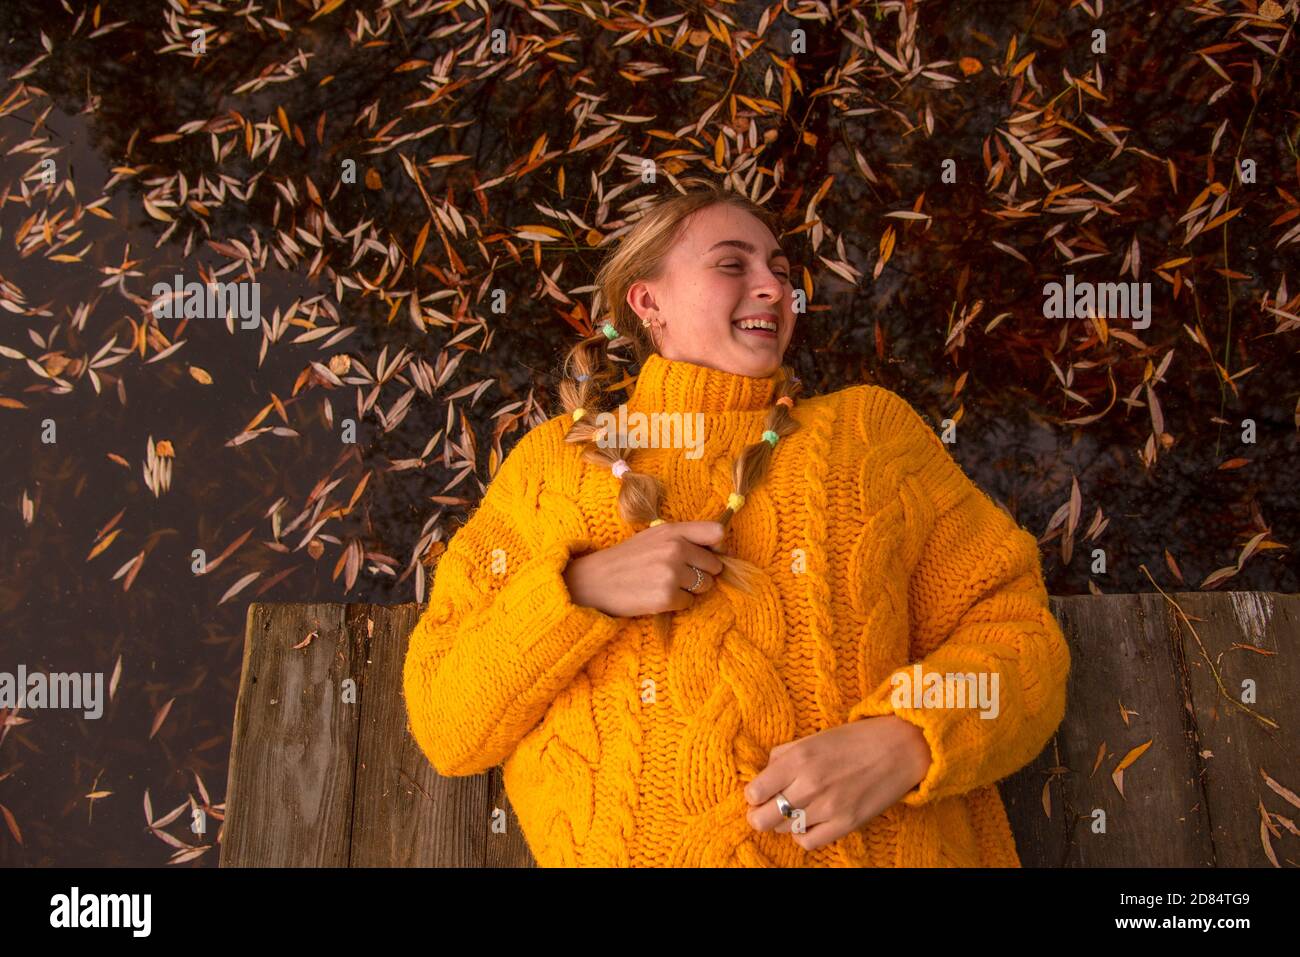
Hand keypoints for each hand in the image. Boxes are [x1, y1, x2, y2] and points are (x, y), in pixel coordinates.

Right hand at [561, 520, 727, 617]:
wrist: (595, 581)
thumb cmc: (627, 559)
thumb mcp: (654, 536)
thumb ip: (685, 537)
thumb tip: (721, 548)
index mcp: (673, 531)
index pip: (717, 532)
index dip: (718, 547)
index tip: (709, 555)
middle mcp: (675, 549)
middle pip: (714, 566)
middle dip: (702, 573)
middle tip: (677, 575)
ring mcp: (671, 573)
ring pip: (705, 586)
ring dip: (690, 589)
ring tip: (665, 584)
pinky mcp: (667, 596)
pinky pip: (689, 602)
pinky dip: (677, 603)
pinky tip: (658, 596)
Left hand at [743, 715, 932, 851]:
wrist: (899, 748)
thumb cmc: (854, 740)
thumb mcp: (813, 737)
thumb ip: (784, 754)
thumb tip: (763, 773)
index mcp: (798, 758)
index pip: (755, 791)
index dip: (753, 794)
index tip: (759, 793)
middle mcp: (810, 784)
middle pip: (763, 818)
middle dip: (758, 815)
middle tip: (764, 810)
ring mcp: (828, 807)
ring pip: (784, 830)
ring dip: (783, 822)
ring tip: (794, 810)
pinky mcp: (846, 824)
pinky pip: (808, 842)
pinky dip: (803, 835)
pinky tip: (810, 821)